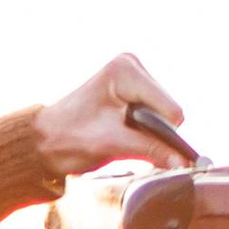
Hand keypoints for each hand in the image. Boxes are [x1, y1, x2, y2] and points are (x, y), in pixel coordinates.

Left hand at [33, 54, 189, 181]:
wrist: (44, 141)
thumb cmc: (69, 139)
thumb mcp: (112, 145)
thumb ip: (150, 150)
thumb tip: (183, 163)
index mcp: (126, 70)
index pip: (169, 109)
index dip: (163, 135)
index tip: (147, 150)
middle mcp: (132, 66)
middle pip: (168, 111)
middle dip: (154, 133)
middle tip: (124, 143)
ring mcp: (133, 76)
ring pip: (164, 115)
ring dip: (148, 133)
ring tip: (119, 137)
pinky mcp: (133, 89)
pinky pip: (154, 115)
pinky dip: (145, 130)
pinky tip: (123, 133)